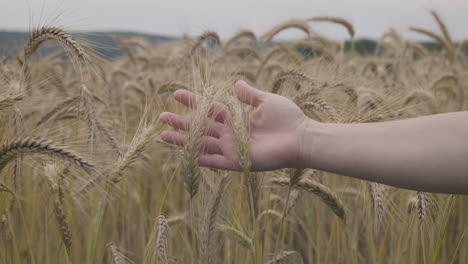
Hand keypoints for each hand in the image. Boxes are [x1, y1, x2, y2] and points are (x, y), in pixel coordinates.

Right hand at [159, 80, 313, 170]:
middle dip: (181, 122)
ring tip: (163, 136)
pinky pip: (214, 161)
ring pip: (202, 144)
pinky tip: (184, 154)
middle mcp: (230, 134)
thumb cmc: (288, 118)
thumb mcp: (266, 101)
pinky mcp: (237, 162)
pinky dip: (199, 158)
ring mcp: (232, 148)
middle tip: (161, 116)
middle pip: (200, 127)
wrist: (301, 138)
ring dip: (183, 140)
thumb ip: (249, 94)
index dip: (193, 102)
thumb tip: (236, 82)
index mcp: (236, 118)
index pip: (209, 109)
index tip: (176, 93)